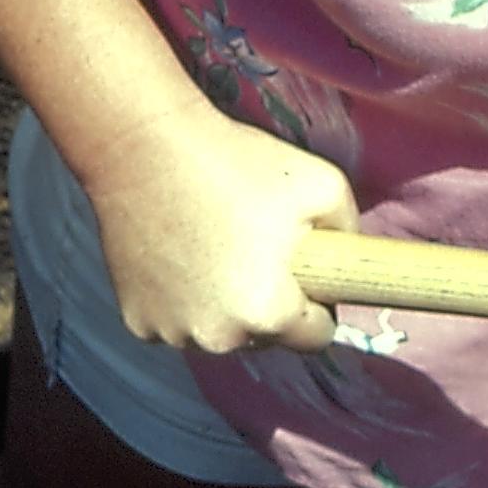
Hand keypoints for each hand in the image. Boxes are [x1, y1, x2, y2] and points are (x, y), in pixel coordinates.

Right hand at [77, 97, 359, 354]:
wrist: (146, 148)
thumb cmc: (240, 164)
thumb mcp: (325, 184)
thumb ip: (349, 232)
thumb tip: (347, 259)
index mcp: (268, 314)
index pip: (316, 338)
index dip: (319, 304)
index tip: (306, 274)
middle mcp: (219, 339)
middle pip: (266, 337)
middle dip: (271, 303)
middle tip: (257, 248)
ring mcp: (173, 334)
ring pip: (221, 332)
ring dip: (226, 305)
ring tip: (216, 245)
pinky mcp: (138, 322)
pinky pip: (179, 321)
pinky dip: (185, 300)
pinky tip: (180, 254)